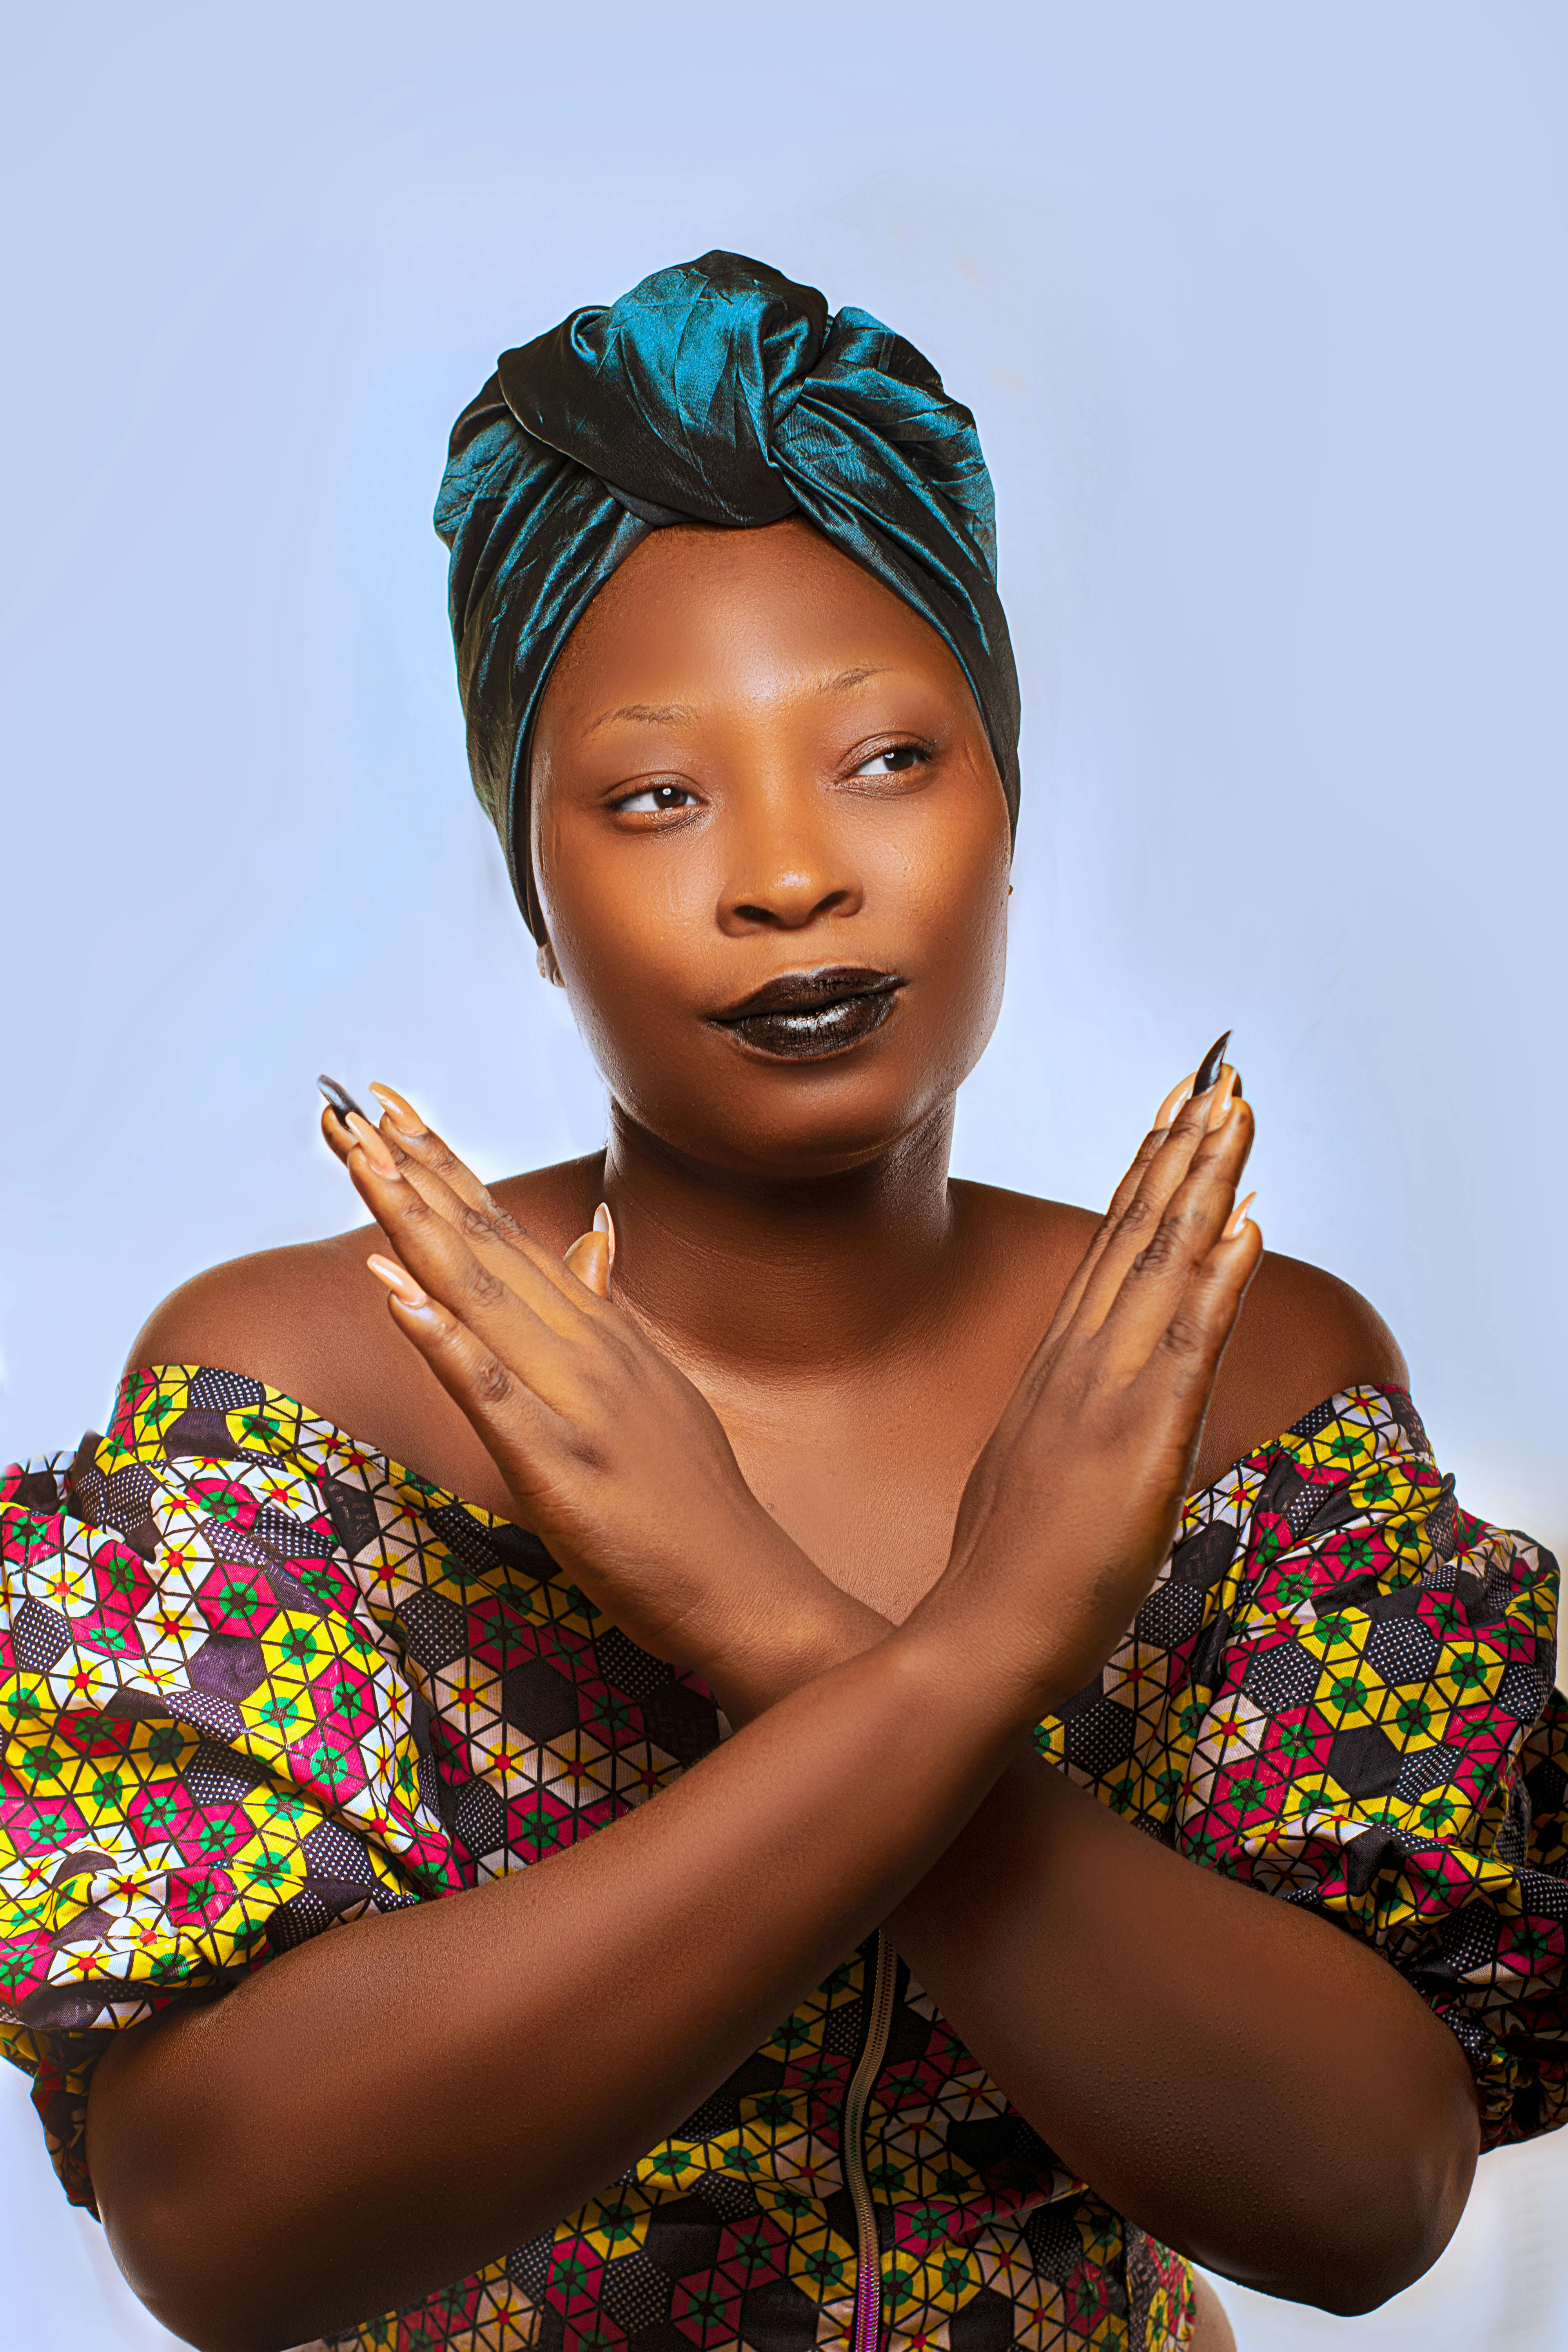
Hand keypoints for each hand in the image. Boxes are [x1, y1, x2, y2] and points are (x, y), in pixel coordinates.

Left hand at [322, 1088, 861, 1701]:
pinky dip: (442, 1339)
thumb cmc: (691, 1498)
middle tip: (354, 1107)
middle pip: (483, 1246)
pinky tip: (398, 1294)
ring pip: (480, 1296)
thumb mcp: (650, 1383)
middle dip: (414, 1173)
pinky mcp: (559, 1464)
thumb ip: (609, 1307)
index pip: (504, 1232)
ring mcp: (572, 1401)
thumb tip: (593, 1229)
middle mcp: (582, 1348)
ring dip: (417, 1225)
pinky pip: (489, 1392)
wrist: (744, 1584)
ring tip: (365, 1162)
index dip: (443, 1167)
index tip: (389, 1109)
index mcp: (594, 1331)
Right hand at [917, 1061, 1259, 1714]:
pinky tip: (1246, 1221)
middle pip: (1136, 1236)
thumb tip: (1092, 1423)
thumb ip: (1064, 1437)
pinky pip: (1188, 1342)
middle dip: (1179, 1151)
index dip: (1147, 1181)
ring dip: (1202, 1182)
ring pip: (1161, 1265)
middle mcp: (1078, 1365)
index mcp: (1059, 1375)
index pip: (1111, 1256)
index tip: (1173, 1119)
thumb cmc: (1007, 1581)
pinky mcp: (1139, 1439)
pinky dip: (1218, 1276)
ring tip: (1233, 1110)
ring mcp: (1105, 1395)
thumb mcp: (1034, 1482)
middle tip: (1213, 1077)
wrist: (976, 1642)